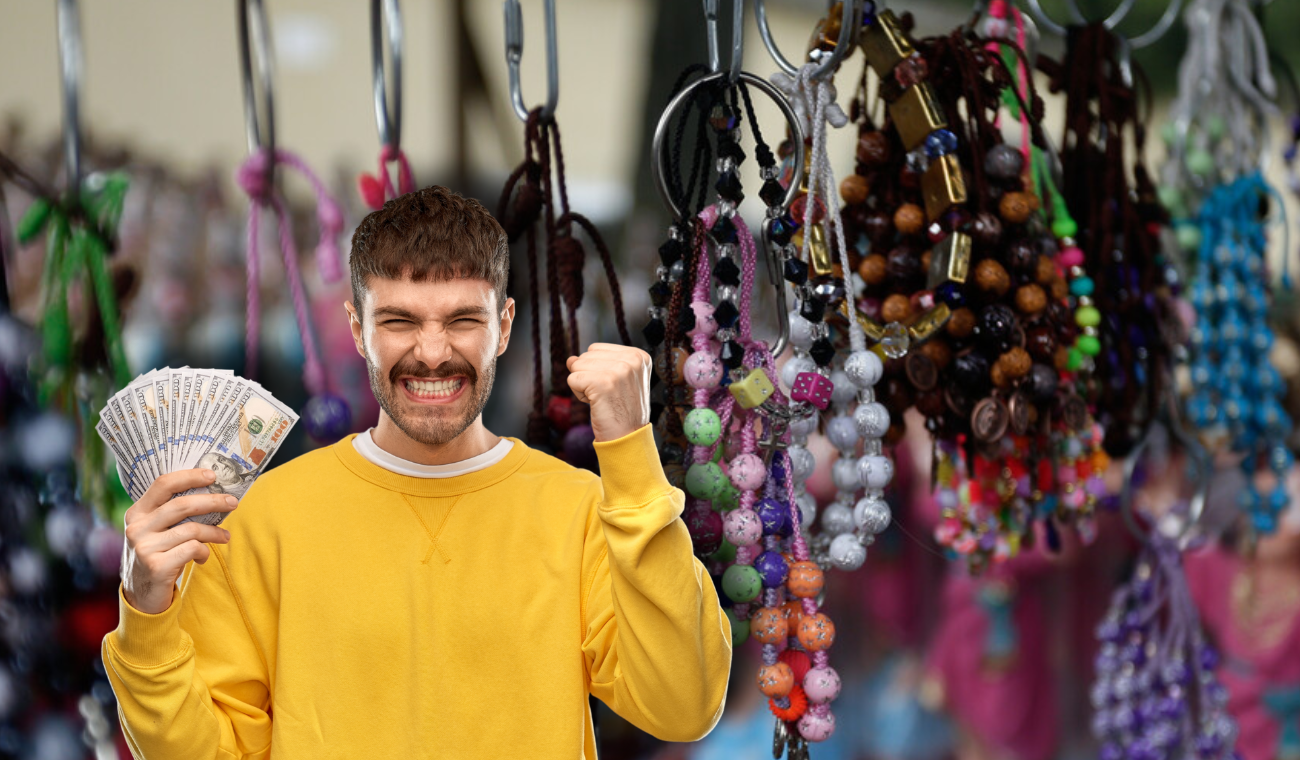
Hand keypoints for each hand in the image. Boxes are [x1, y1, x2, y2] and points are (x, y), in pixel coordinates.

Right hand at [121, 469, 238, 614]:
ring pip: (191, 529)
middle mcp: (136, 527)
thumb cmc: (157, 556)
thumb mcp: (157, 532)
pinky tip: (203, 557)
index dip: (189, 477)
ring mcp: (144, 547)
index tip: (212, 476)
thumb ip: (173, 515)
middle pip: (181, 505)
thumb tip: (213, 493)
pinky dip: (204, 551)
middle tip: (233, 503)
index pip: (163, 484)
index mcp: (137, 513)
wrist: (141, 597)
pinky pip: (192, 549)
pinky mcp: (156, 566)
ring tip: (224, 537)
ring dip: (214, 532)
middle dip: (213, 501)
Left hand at [565, 343, 651, 441]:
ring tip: (602, 400)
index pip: (596, 349)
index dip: (597, 370)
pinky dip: (579, 394)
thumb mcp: (615, 380)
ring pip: (576, 366)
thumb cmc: (622, 411)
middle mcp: (632, 360)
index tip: (613, 388)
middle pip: (585, 356)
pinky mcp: (603, 383)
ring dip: (583, 386)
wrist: (628, 438)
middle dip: (588, 377)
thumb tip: (570, 359)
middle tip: (607, 396)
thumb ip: (595, 364)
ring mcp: (619, 370)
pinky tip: (596, 404)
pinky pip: (572, 379)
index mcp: (638, 356)